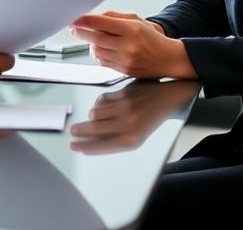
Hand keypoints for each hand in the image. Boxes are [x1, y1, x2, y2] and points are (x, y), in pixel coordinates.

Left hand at [69, 11, 195, 79]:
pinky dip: (99, 54)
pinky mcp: (124, 70)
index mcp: (132, 29)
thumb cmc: (152, 38)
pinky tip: (102, 49)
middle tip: (74, 29)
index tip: (75, 19)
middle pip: (96, 38)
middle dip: (82, 33)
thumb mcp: (137, 20)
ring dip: (91, 44)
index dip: (85, 21)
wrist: (168, 58)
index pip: (103, 23)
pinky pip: (103, 62)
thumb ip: (114, 17)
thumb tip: (93, 17)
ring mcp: (126, 59)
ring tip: (92, 38)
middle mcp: (128, 45)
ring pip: (97, 51)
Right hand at [70, 80, 200, 154]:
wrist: (168, 98)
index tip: (75, 146)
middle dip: (80, 131)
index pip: (102, 146)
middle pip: (94, 129)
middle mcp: (127, 125)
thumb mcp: (136, 135)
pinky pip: (101, 100)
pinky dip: (100, 102)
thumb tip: (90, 141)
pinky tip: (106, 104)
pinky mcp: (123, 94)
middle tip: (73, 131)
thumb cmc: (149, 119)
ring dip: (93, 115)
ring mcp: (125, 109)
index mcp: (132, 140)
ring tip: (95, 117)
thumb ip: (115, 138)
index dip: (86, 147)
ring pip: (95, 113)